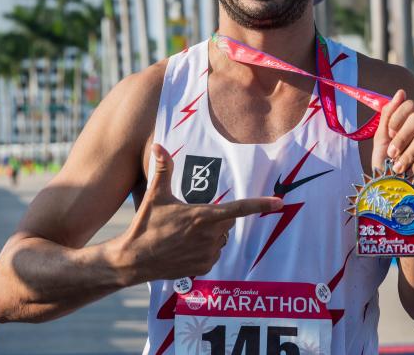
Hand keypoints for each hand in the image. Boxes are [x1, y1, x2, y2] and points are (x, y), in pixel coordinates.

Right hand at [114, 145, 281, 282]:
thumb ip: (162, 169)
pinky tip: (184, 247)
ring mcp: (207, 254)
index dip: (260, 205)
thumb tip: (159, 145)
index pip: (239, 209)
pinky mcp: (203, 268)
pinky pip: (213, 254)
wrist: (133, 260)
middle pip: (227, 221)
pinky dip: (204, 249)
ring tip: (184, 234)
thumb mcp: (154, 195)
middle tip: (192, 217)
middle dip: (216, 217)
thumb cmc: (145, 225)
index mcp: (203, 216)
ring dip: (210, 234)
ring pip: (221, 238)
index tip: (279, 203)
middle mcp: (209, 236)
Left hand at [372, 89, 413, 203]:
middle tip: (392, 154)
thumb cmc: (388, 166)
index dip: (396, 119)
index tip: (389, 134)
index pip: (410, 106)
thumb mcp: (382, 140)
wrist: (397, 193)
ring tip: (399, 168)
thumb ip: (388, 116)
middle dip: (401, 139)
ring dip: (406, 157)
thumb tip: (401, 92)